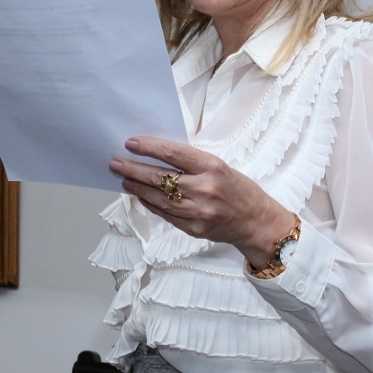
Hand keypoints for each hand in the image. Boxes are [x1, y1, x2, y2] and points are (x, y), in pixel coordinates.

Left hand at [110, 137, 295, 270]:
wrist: (257, 222)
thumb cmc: (239, 189)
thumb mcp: (220, 166)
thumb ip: (193, 163)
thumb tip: (159, 155)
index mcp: (212, 167)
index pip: (173, 153)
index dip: (149, 147)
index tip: (130, 143)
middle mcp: (203, 189)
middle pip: (159, 177)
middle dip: (133, 169)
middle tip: (115, 162)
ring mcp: (197, 211)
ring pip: (158, 198)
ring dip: (137, 187)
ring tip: (123, 178)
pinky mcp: (192, 228)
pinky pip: (165, 214)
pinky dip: (150, 203)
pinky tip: (139, 195)